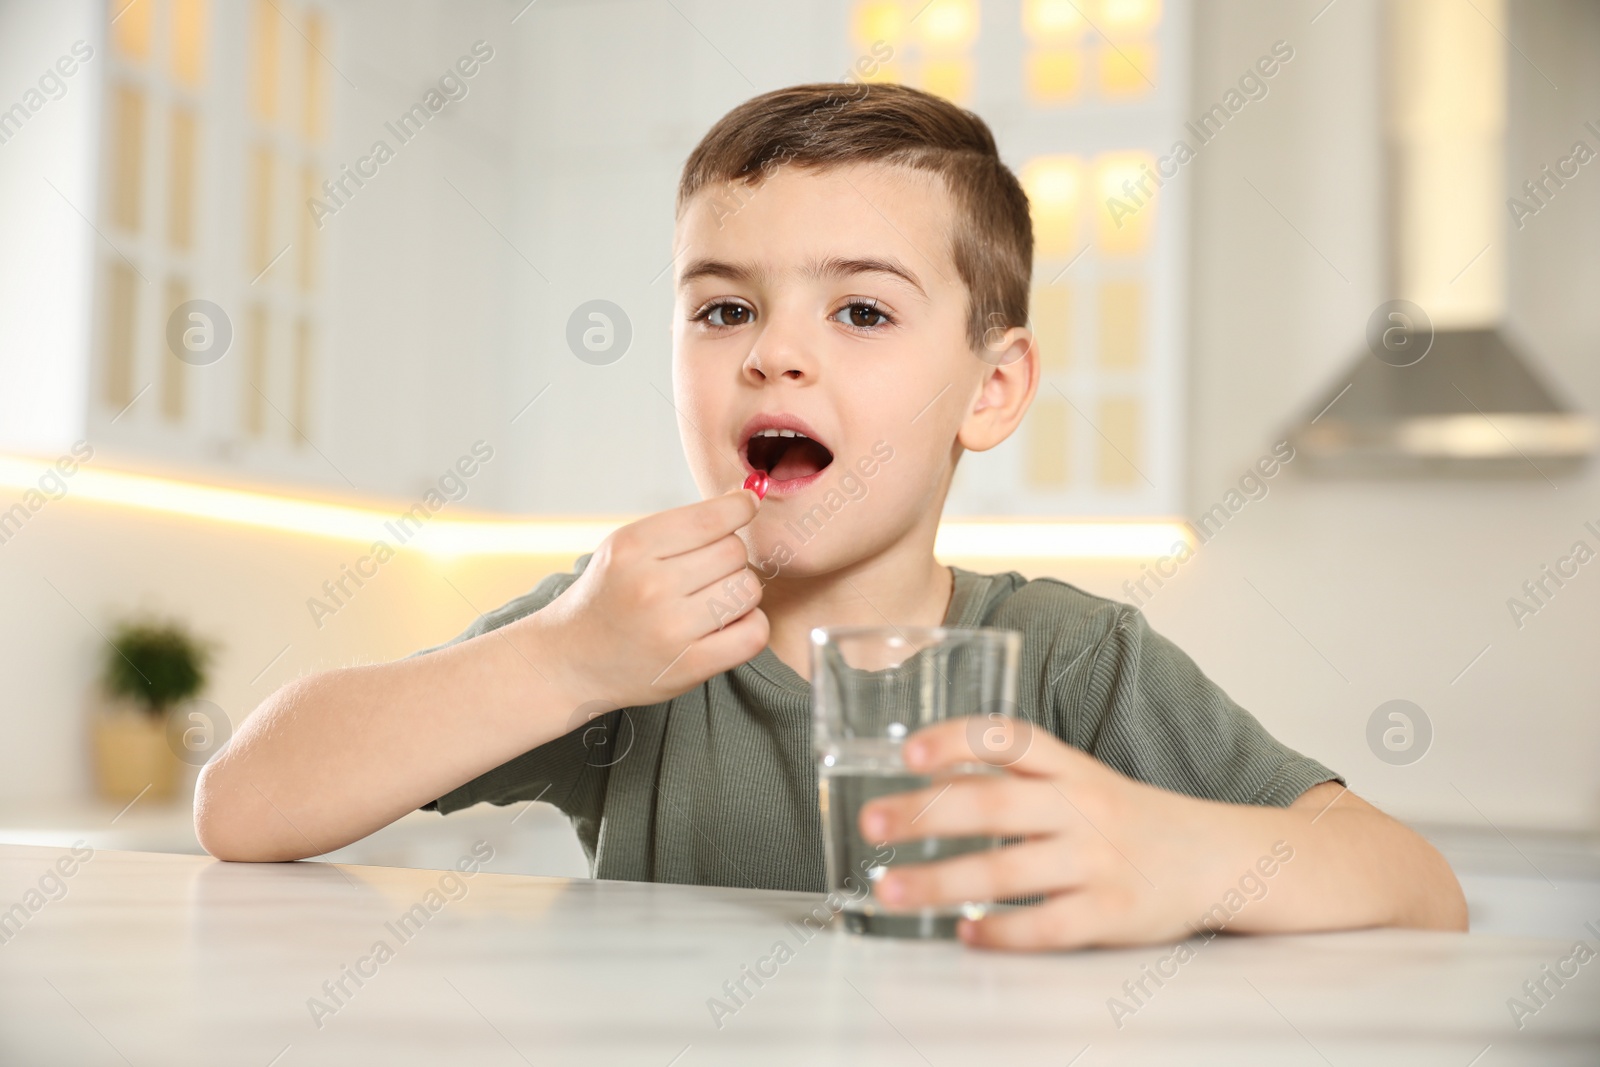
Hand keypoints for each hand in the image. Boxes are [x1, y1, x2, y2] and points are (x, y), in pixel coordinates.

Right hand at [531, 486, 767, 712]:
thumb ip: (681, 527)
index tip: (744, 508)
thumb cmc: (608, 597)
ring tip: (711, 602)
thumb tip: (748, 500)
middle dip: (729, 558)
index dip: (739, 508)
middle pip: (734, 552)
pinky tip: (726, 626)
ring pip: (748, 589)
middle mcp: (650, 585)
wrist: (568, 661)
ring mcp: (671, 629)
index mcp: (632, 547)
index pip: (713, 517)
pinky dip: (749, 626)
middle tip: (706, 573)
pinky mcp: (689, 667)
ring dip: (739, 593)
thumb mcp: (625, 549)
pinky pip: (753, 633)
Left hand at [857, 717, 1255, 950]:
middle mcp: (1084, 806)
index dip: (956, 740)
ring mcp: (1099, 861)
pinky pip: (1047, 926)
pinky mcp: (1113, 913)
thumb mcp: (1077, 781)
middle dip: (925, 813)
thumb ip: (1013, 779)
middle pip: (996, 803)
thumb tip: (926, 785)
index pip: (1009, 739)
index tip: (908, 752)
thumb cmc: (1125, 818)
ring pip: (1009, 871)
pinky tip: (964, 933)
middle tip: (872, 821)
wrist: (1216, 858)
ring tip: (890, 887)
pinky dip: (1001, 932)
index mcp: (1071, 767)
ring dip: (941, 881)